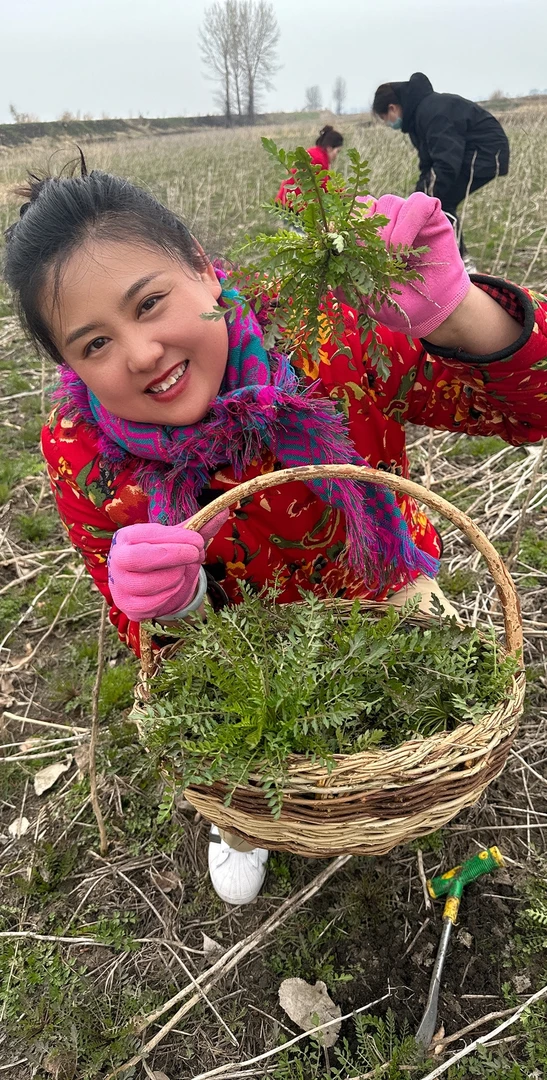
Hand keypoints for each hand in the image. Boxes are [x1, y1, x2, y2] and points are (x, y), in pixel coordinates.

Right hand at [107, 512, 228, 621]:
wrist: (150, 585)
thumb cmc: (164, 556)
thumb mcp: (179, 540)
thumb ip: (198, 527)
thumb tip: (223, 510)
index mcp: (126, 537)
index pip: (148, 536)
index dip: (176, 539)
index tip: (198, 541)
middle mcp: (116, 560)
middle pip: (142, 558)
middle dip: (175, 556)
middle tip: (196, 555)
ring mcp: (119, 586)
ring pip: (151, 584)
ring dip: (176, 577)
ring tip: (181, 572)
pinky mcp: (128, 607)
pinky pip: (152, 605)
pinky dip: (169, 596)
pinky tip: (173, 588)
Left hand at [355, 192, 470, 338]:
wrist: (429, 311)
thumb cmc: (395, 301)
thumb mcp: (361, 293)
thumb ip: (341, 273)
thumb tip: (324, 248)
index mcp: (368, 232)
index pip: (351, 211)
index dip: (348, 226)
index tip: (348, 249)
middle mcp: (387, 218)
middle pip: (368, 205)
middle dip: (368, 236)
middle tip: (376, 262)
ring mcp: (408, 214)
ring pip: (390, 202)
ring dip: (388, 233)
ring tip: (393, 260)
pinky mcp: (432, 215)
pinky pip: (419, 203)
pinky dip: (410, 224)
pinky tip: (407, 248)